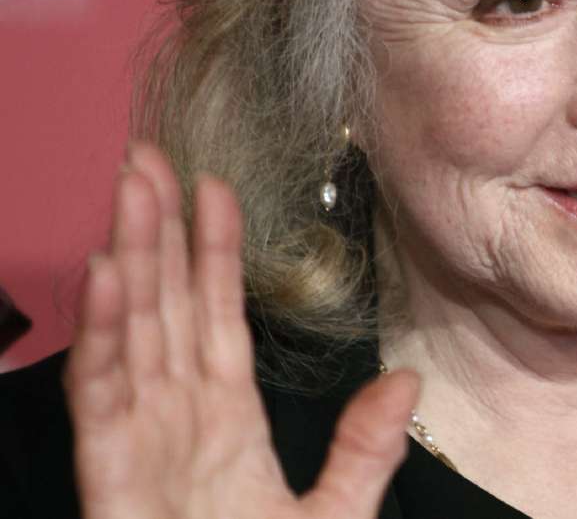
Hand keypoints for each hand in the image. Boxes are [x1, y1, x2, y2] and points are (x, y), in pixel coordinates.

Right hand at [63, 142, 418, 518]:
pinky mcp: (113, 473)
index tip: (214, 188)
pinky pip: (106, 394)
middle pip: (168, 306)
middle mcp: (179, 418)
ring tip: (132, 189)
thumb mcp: (333, 514)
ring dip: (131, 258)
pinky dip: (105, 335)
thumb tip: (407, 379)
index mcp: (227, 421)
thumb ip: (366, 448)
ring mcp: (142, 441)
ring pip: (134, 331)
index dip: (215, 251)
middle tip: (151, 157)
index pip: (218, 316)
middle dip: (159, 230)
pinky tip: (108, 277)